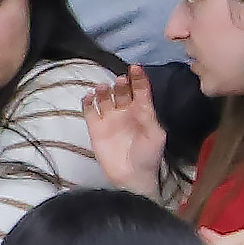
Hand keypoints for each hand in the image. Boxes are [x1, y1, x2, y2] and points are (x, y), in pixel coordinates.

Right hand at [81, 69, 165, 195]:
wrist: (131, 177)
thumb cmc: (148, 156)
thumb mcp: (155, 135)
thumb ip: (149, 117)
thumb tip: (142, 100)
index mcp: (143, 111)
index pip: (141, 90)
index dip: (138, 78)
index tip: (135, 68)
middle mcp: (126, 111)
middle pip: (122, 91)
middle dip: (121, 84)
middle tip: (120, 81)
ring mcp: (110, 118)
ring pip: (105, 98)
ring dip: (104, 91)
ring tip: (103, 88)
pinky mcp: (96, 128)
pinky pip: (89, 111)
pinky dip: (88, 103)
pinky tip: (89, 97)